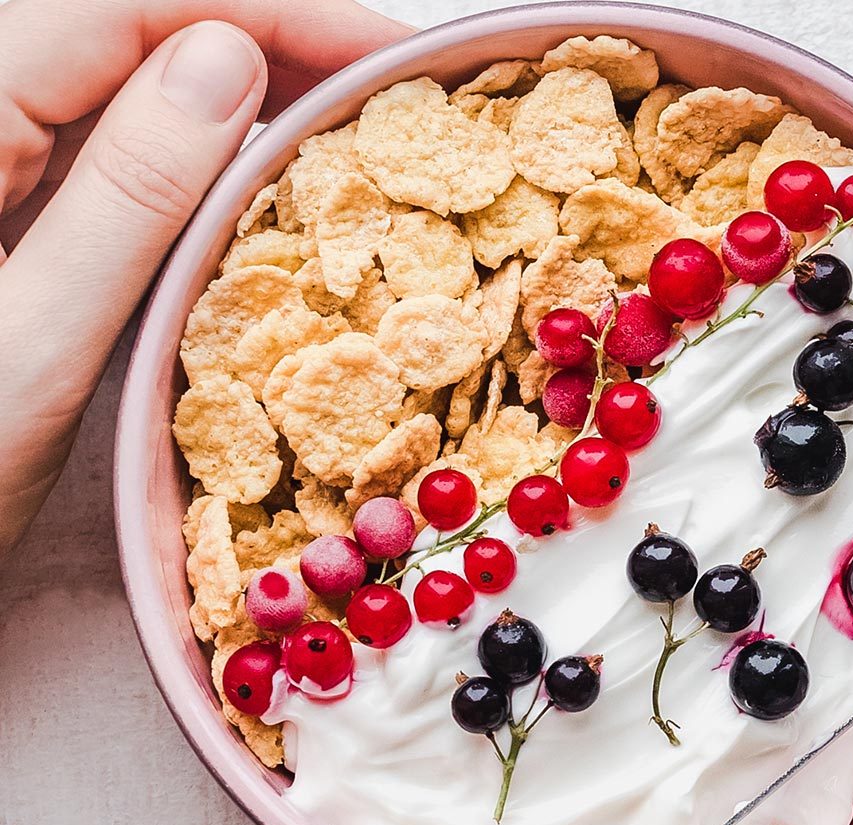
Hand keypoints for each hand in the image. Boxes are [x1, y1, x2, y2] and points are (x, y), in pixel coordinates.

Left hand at [0, 0, 407, 563]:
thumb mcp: (35, 345)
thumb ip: (129, 192)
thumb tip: (231, 59)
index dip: (278, 11)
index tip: (398, 61)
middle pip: (126, 22)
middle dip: (268, 42)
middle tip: (395, 108)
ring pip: (113, 73)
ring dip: (235, 95)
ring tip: (348, 144)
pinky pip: (88, 137)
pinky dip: (183, 149)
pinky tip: (256, 187)